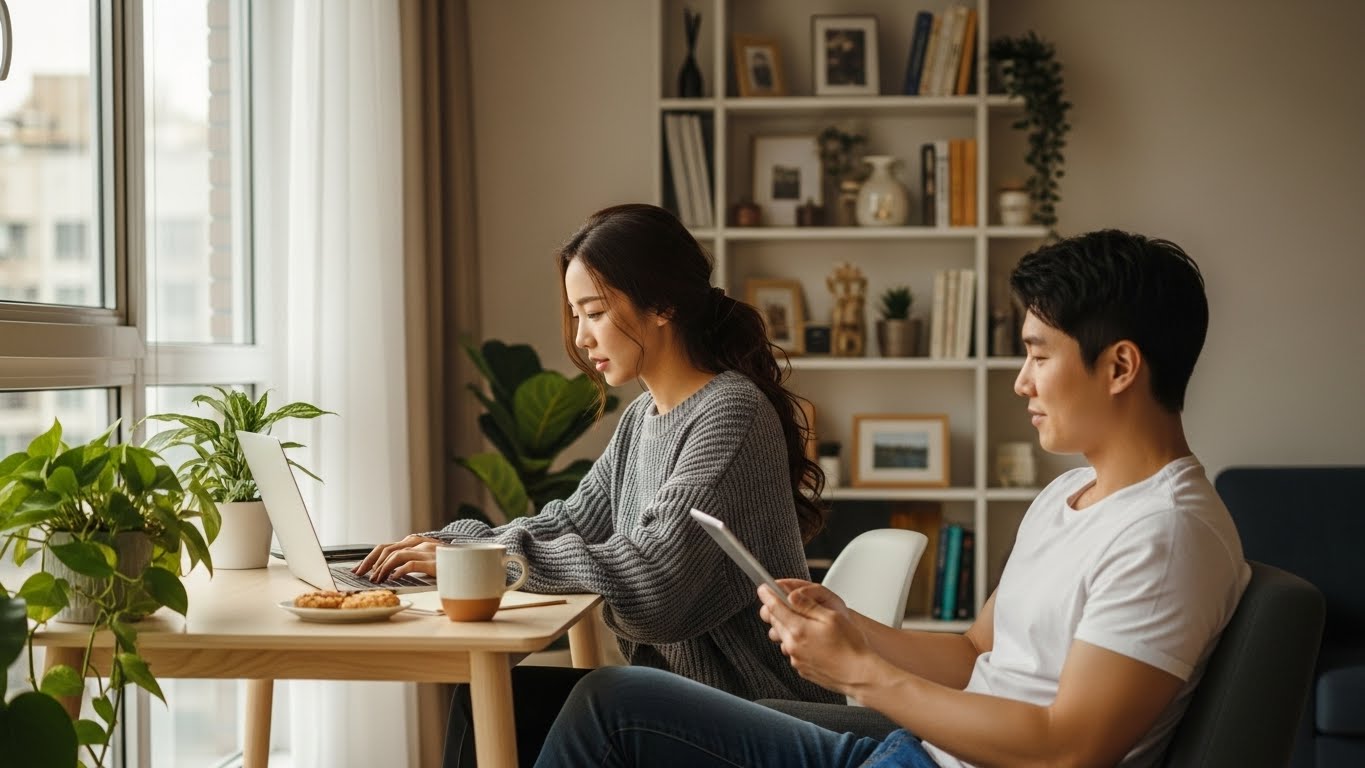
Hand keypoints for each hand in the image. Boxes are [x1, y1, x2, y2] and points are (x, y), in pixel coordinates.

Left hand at [353, 535, 442, 581]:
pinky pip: (410, 563)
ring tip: (376, 580)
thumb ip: (411, 562)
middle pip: (385, 548)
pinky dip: (398, 571)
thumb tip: (390, 574)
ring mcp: (426, 551)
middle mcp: (419, 544)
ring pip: (395, 555)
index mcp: (415, 543)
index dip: (369, 558)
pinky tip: (393, 579)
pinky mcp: (433, 561)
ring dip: (382, 568)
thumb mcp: (427, 562)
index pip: (386, 547)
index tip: (359, 569)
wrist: (471, 566)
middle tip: (360, 575)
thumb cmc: (449, 567)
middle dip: (369, 562)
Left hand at [757, 579, 879, 695]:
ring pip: (783, 637)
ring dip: (789, 627)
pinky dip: (798, 642)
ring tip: (808, 625)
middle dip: (778, 610)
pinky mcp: (801, 668)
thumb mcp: (831, 617)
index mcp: (798, 629)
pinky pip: (793, 650)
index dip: (767, 595)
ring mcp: (796, 659)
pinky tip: (815, 642)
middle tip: (790, 603)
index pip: (774, 608)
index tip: (763, 588)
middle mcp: (792, 645)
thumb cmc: (850, 646)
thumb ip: (808, 605)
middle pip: (776, 622)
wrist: (859, 675)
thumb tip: (790, 595)